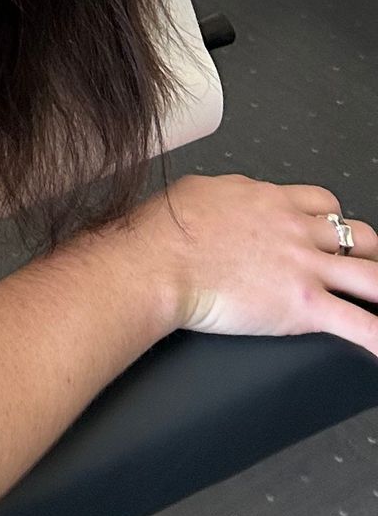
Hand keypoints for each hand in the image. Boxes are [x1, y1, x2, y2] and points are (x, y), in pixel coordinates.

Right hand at [153, 175, 377, 356]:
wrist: (159, 260)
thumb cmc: (167, 229)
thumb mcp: (202, 191)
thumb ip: (230, 194)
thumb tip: (231, 200)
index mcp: (271, 201)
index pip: (323, 203)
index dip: (332, 220)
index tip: (330, 234)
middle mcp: (296, 229)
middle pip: (358, 235)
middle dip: (367, 253)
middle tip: (363, 269)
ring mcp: (305, 267)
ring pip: (372, 275)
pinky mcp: (305, 305)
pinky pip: (360, 324)